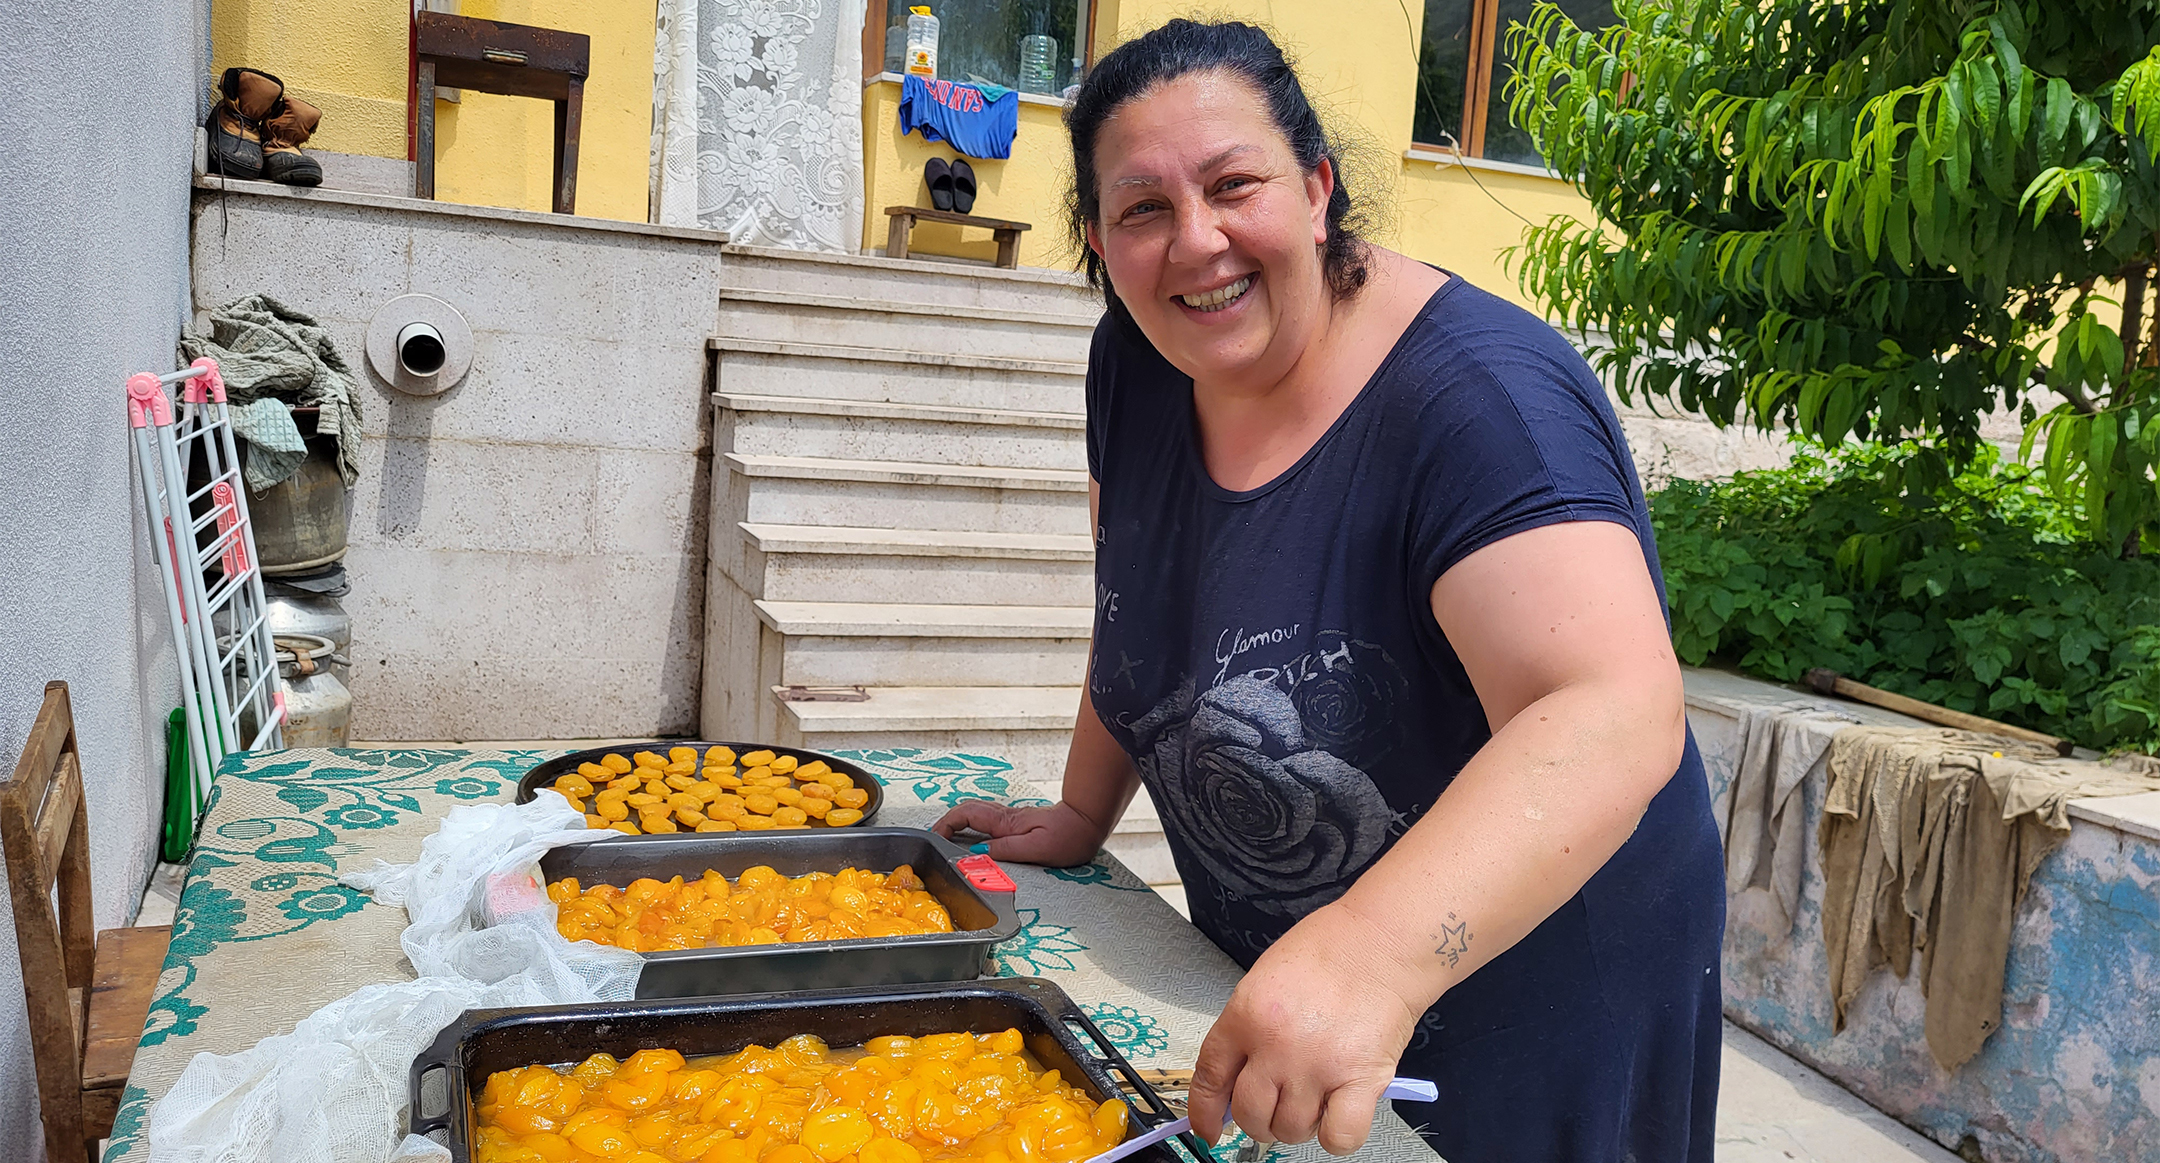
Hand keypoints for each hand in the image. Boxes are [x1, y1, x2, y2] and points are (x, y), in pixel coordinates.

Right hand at [930, 799, 1109, 866]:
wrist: (1088, 823)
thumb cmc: (1069, 836)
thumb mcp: (1038, 847)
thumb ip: (1007, 849)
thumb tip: (978, 852)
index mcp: (1005, 822)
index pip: (965, 815)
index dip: (945, 824)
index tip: (934, 839)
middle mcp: (1004, 817)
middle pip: (965, 812)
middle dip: (945, 823)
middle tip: (933, 841)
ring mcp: (1010, 820)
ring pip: (974, 815)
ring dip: (956, 824)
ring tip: (945, 842)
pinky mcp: (1016, 825)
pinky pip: (985, 823)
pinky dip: (970, 828)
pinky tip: (971, 842)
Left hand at [1188, 904, 1427, 1155]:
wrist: (1383, 941)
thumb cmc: (1331, 948)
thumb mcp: (1264, 978)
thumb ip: (1247, 1028)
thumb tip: (1237, 1076)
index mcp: (1246, 1016)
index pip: (1210, 1078)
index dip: (1205, 1112)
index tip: (1209, 1128)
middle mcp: (1276, 1046)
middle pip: (1250, 1113)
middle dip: (1259, 1119)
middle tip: (1276, 1104)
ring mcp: (1317, 1066)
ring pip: (1291, 1130)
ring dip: (1299, 1123)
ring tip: (1315, 1095)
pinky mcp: (1360, 1080)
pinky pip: (1339, 1136)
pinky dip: (1336, 1134)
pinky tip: (1340, 1110)